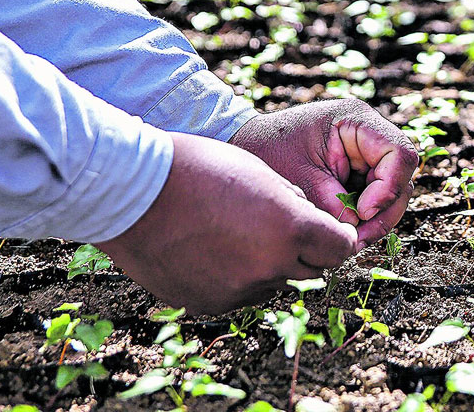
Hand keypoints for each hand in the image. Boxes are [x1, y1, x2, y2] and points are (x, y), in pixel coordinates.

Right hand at [99, 132, 357, 314]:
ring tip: (237, 234)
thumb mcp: (261, 174)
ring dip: (268, 266)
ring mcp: (237, 290)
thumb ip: (292, 205)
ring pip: (273, 283)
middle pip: (311, 270)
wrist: (133, 191)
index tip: (334, 232)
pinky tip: (212, 250)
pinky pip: (238, 295)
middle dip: (306, 252)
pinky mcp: (208, 303)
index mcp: (290, 229)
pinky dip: (235, 278)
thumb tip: (312, 228)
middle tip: (285, 230)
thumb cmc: (199, 169)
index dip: (339, 238)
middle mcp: (269, 266)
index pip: (340, 248)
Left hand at [229, 99, 418, 250]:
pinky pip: (376, 196)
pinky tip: (347, 231)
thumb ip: (333, 205)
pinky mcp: (360, 170)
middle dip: (384, 212)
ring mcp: (367, 152)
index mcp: (356, 121)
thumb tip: (356, 232)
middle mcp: (369, 134)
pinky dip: (366, 217)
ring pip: (393, 191)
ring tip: (350, 241)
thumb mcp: (300, 179)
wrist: (247, 145)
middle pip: (402, 177)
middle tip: (357, 241)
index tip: (362, 213)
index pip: (399, 154)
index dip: (389, 188)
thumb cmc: (269, 151)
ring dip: (376, 219)